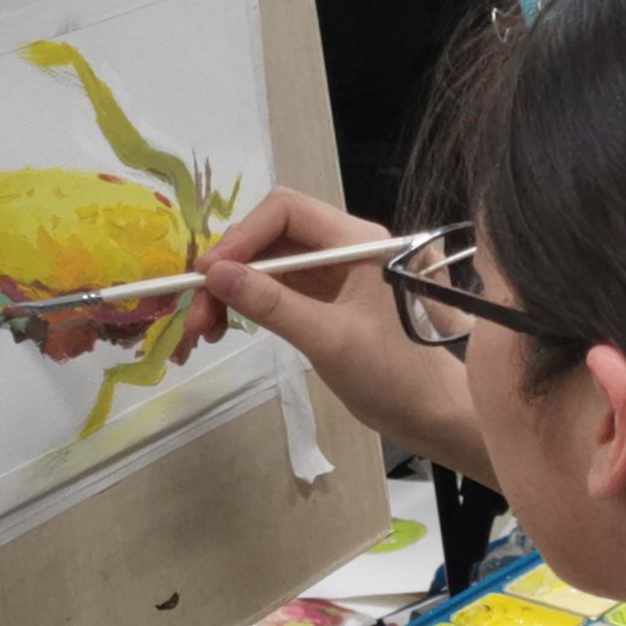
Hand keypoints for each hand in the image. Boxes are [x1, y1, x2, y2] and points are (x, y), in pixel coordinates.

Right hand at [187, 188, 481, 465]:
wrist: (429, 414)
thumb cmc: (394, 374)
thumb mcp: (330, 339)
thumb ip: (273, 304)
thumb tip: (216, 274)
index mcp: (357, 241)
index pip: (286, 211)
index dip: (242, 236)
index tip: (208, 273)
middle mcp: (342, 248)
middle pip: (269, 238)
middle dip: (228, 270)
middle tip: (196, 312)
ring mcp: (331, 275)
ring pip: (266, 266)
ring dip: (229, 292)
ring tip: (201, 331)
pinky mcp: (322, 301)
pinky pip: (274, 291)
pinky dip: (244, 306)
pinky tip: (222, 330)